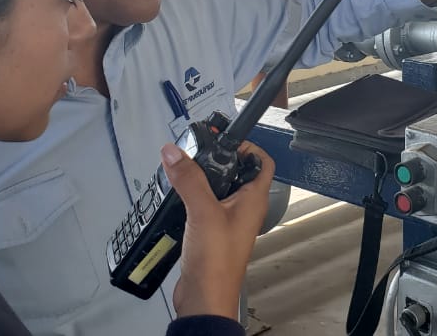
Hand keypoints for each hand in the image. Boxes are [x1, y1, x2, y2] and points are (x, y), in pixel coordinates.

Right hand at [165, 141, 275, 319]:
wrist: (205, 297)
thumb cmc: (217, 263)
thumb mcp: (203, 211)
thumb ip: (189, 179)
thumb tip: (175, 153)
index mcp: (253, 200)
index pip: (262, 162)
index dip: (248, 146)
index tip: (225, 139)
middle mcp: (243, 209)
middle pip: (236, 173)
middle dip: (217, 160)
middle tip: (197, 152)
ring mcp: (227, 221)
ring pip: (217, 190)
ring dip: (201, 179)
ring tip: (183, 170)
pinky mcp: (211, 233)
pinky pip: (203, 207)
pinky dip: (191, 198)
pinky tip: (177, 197)